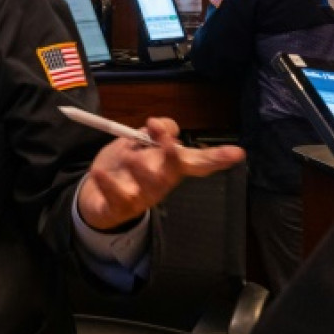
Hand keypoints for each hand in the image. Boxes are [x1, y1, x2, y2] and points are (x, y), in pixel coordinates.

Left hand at [76, 117, 245, 231]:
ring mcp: (140, 198)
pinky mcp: (118, 208)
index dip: (217, 158)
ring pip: (149, 187)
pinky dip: (108, 184)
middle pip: (174, 173)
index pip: (197, 161)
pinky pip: (116, 198)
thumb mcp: (139, 142)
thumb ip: (157, 131)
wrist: (96, 198)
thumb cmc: (123, 168)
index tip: (237, 152)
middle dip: (174, 158)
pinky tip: (99, 173)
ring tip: (129, 155)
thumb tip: (164, 125)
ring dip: (141, 169)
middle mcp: (159, 184)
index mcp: (168, 167)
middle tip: (168, 143)